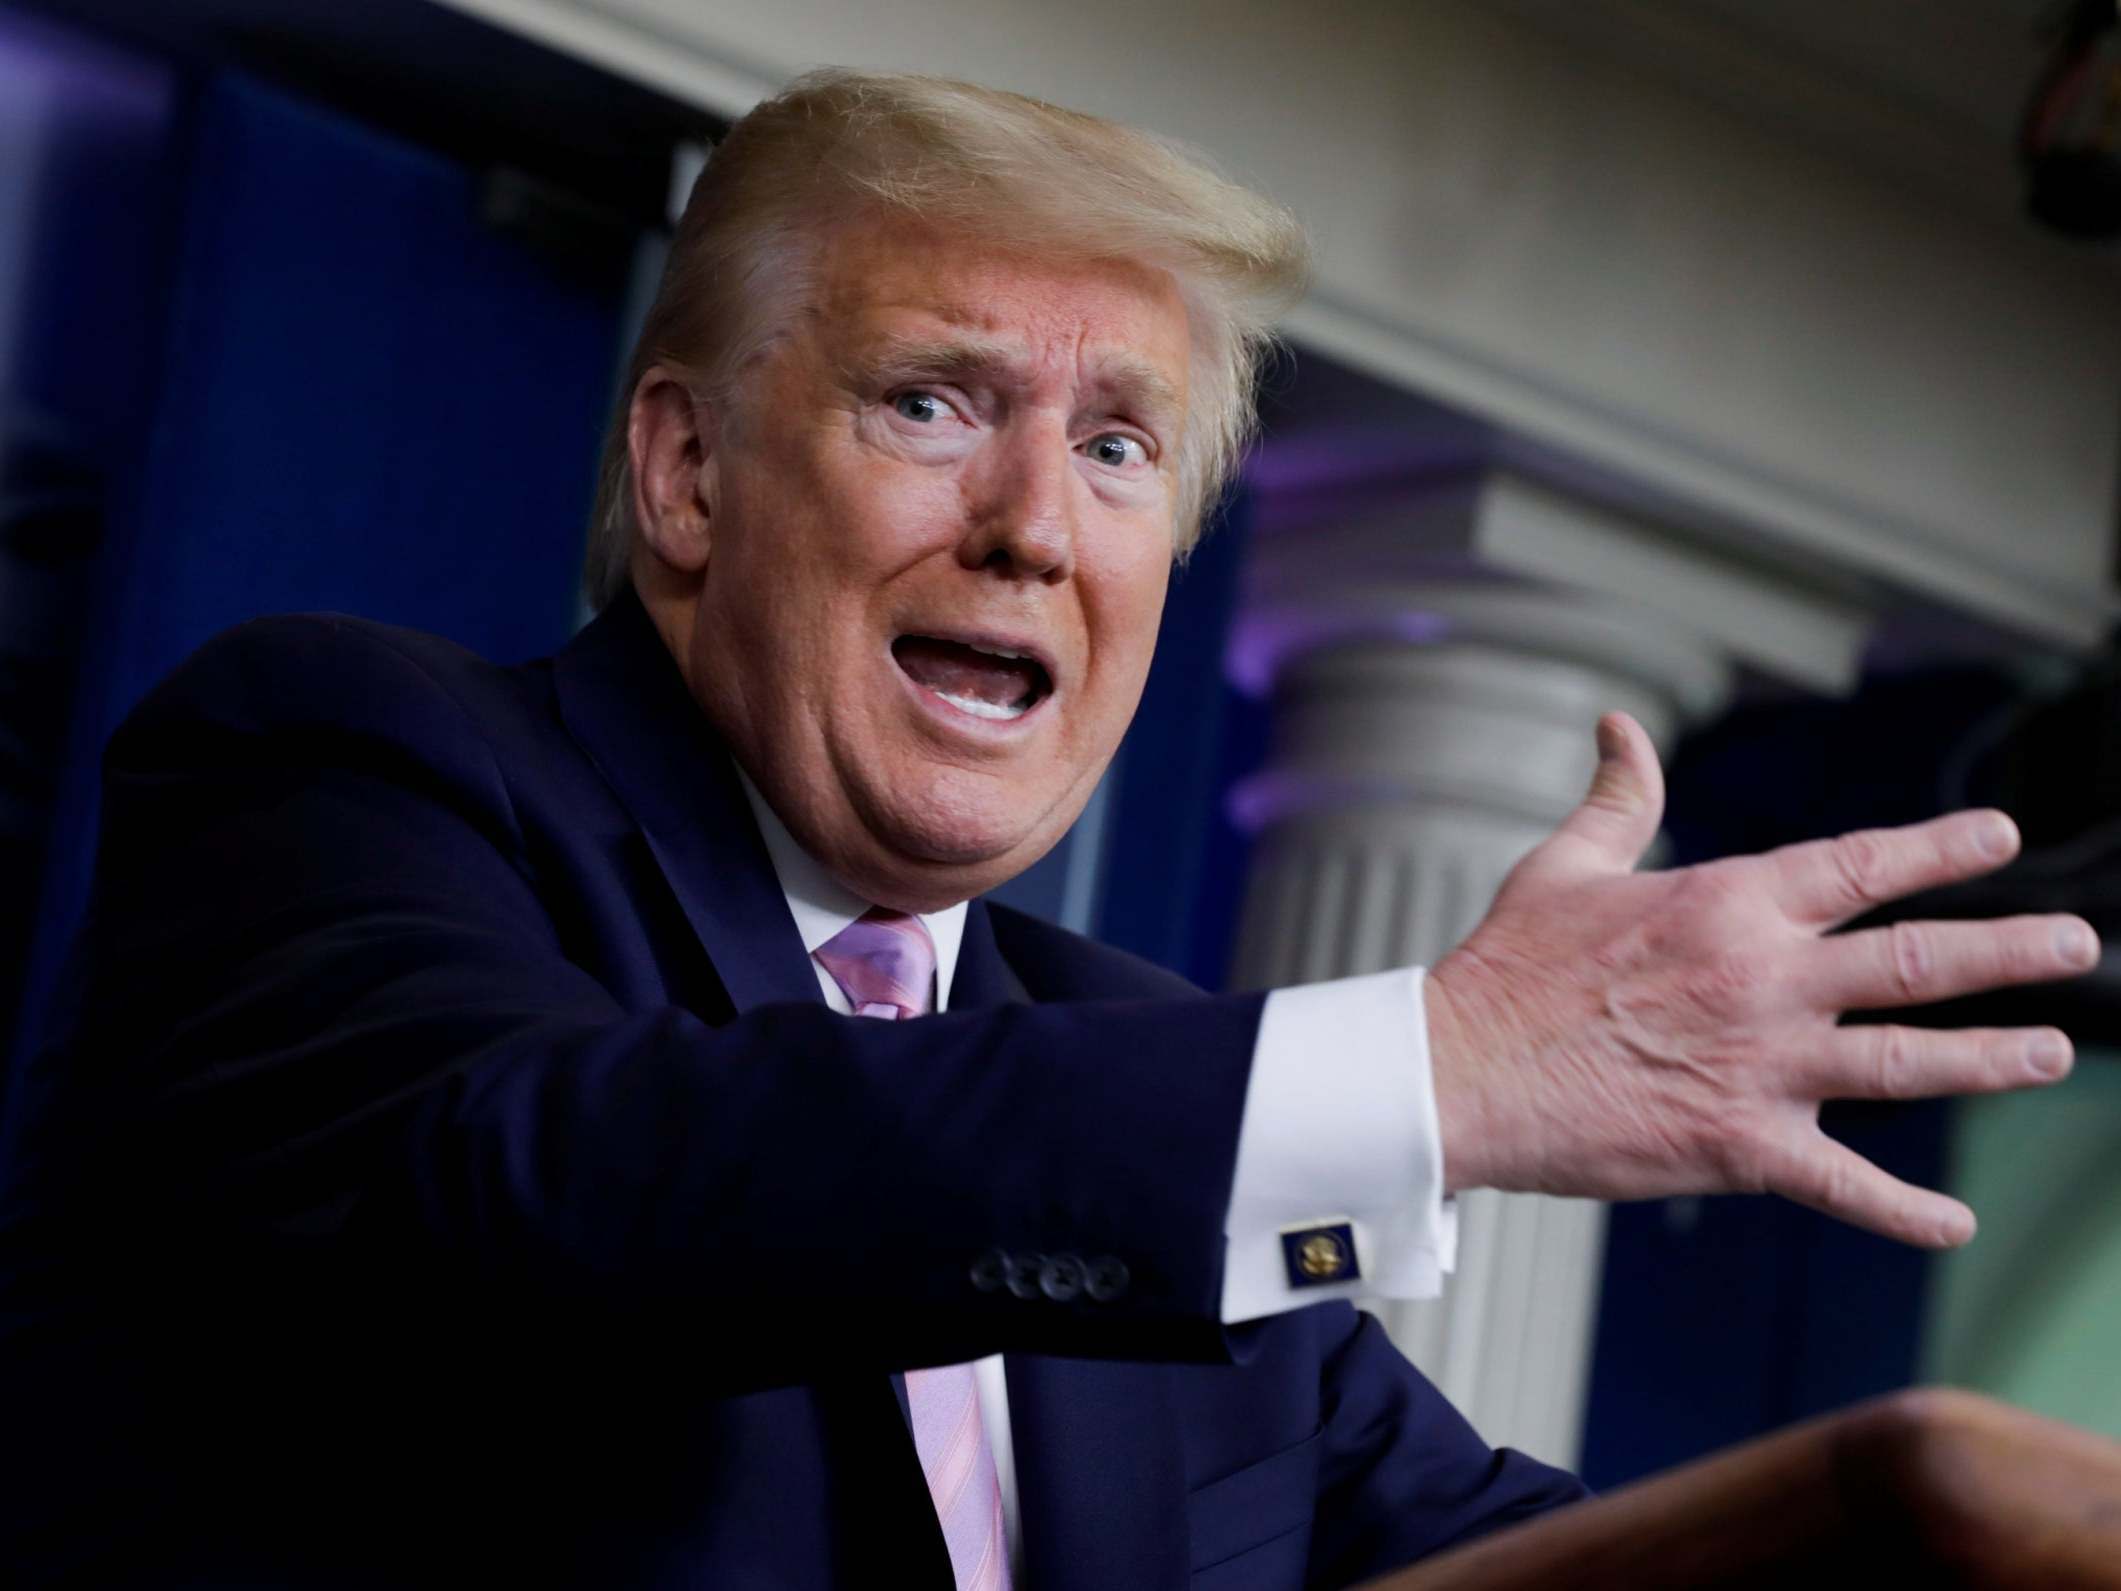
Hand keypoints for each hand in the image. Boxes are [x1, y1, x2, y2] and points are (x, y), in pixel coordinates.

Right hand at [1423, 711, 2099, 1246]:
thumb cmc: (1507, 969)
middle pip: (1915, 960)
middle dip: (2008, 951)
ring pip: (1907, 1060)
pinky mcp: (1740, 1145)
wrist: (1461, 1072)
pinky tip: (1953, 1223)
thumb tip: (1621, 727)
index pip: (1858, 865)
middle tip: (2078, 944)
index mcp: (1726, 903)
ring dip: (1989, 1057)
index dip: (1938, 849)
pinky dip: (1904, 1210)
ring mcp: (1761, 1065)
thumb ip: (1616, 798)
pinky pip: (1843, 1182)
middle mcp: (1763, 978)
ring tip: (2051, 1052)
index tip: (2001, 839)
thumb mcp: (1563, 867)